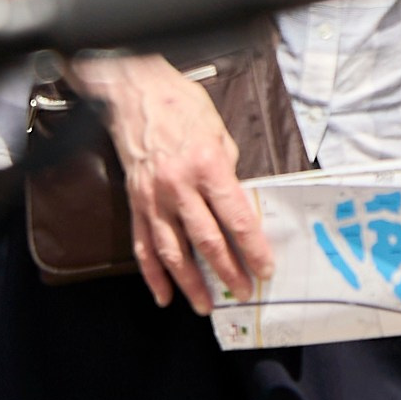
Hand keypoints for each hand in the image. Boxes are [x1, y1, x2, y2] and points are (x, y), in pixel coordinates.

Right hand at [78, 54, 277, 314]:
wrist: (136, 94)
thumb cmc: (183, 108)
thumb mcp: (220, 134)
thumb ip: (228, 174)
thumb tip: (237, 208)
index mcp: (208, 167)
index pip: (236, 219)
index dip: (253, 249)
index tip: (265, 269)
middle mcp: (179, 187)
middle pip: (207, 241)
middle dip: (228, 272)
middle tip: (243, 292)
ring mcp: (154, 198)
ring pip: (173, 252)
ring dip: (190, 283)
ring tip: (205, 305)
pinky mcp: (135, 203)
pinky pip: (143, 245)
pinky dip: (152, 274)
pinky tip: (163, 295)